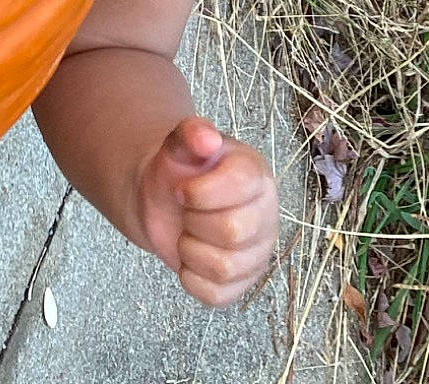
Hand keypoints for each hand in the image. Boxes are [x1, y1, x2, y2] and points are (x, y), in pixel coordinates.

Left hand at [136, 117, 278, 305]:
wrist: (162, 200)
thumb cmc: (179, 170)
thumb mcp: (179, 143)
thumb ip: (190, 133)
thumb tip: (206, 138)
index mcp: (256, 176)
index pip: (240, 187)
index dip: (200, 193)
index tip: (182, 189)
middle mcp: (266, 215)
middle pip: (232, 231)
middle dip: (194, 221)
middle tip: (186, 211)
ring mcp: (257, 253)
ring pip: (224, 267)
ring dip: (190, 250)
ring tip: (189, 232)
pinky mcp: (240, 283)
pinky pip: (215, 295)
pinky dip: (190, 277)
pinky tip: (190, 258)